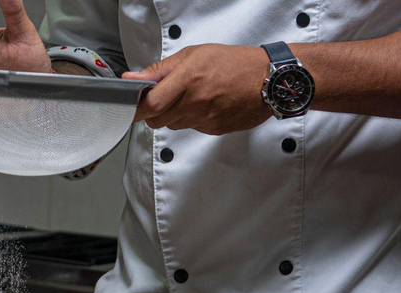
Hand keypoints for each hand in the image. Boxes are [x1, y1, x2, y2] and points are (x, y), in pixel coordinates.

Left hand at [122, 44, 270, 134]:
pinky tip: (205, 105)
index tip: (133, 104)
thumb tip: (132, 78)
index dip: (137, 107)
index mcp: (188, 78)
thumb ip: (160, 69)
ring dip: (173, 115)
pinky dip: (192, 119)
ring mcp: (205, 118)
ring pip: (173, 125)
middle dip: (153, 112)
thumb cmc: (234, 63)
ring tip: (190, 98)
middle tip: (161, 99)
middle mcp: (195, 101)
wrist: (268, 80)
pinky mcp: (214, 130)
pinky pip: (192, 128)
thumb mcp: (194, 55)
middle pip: (157, 120)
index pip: (151, 104)